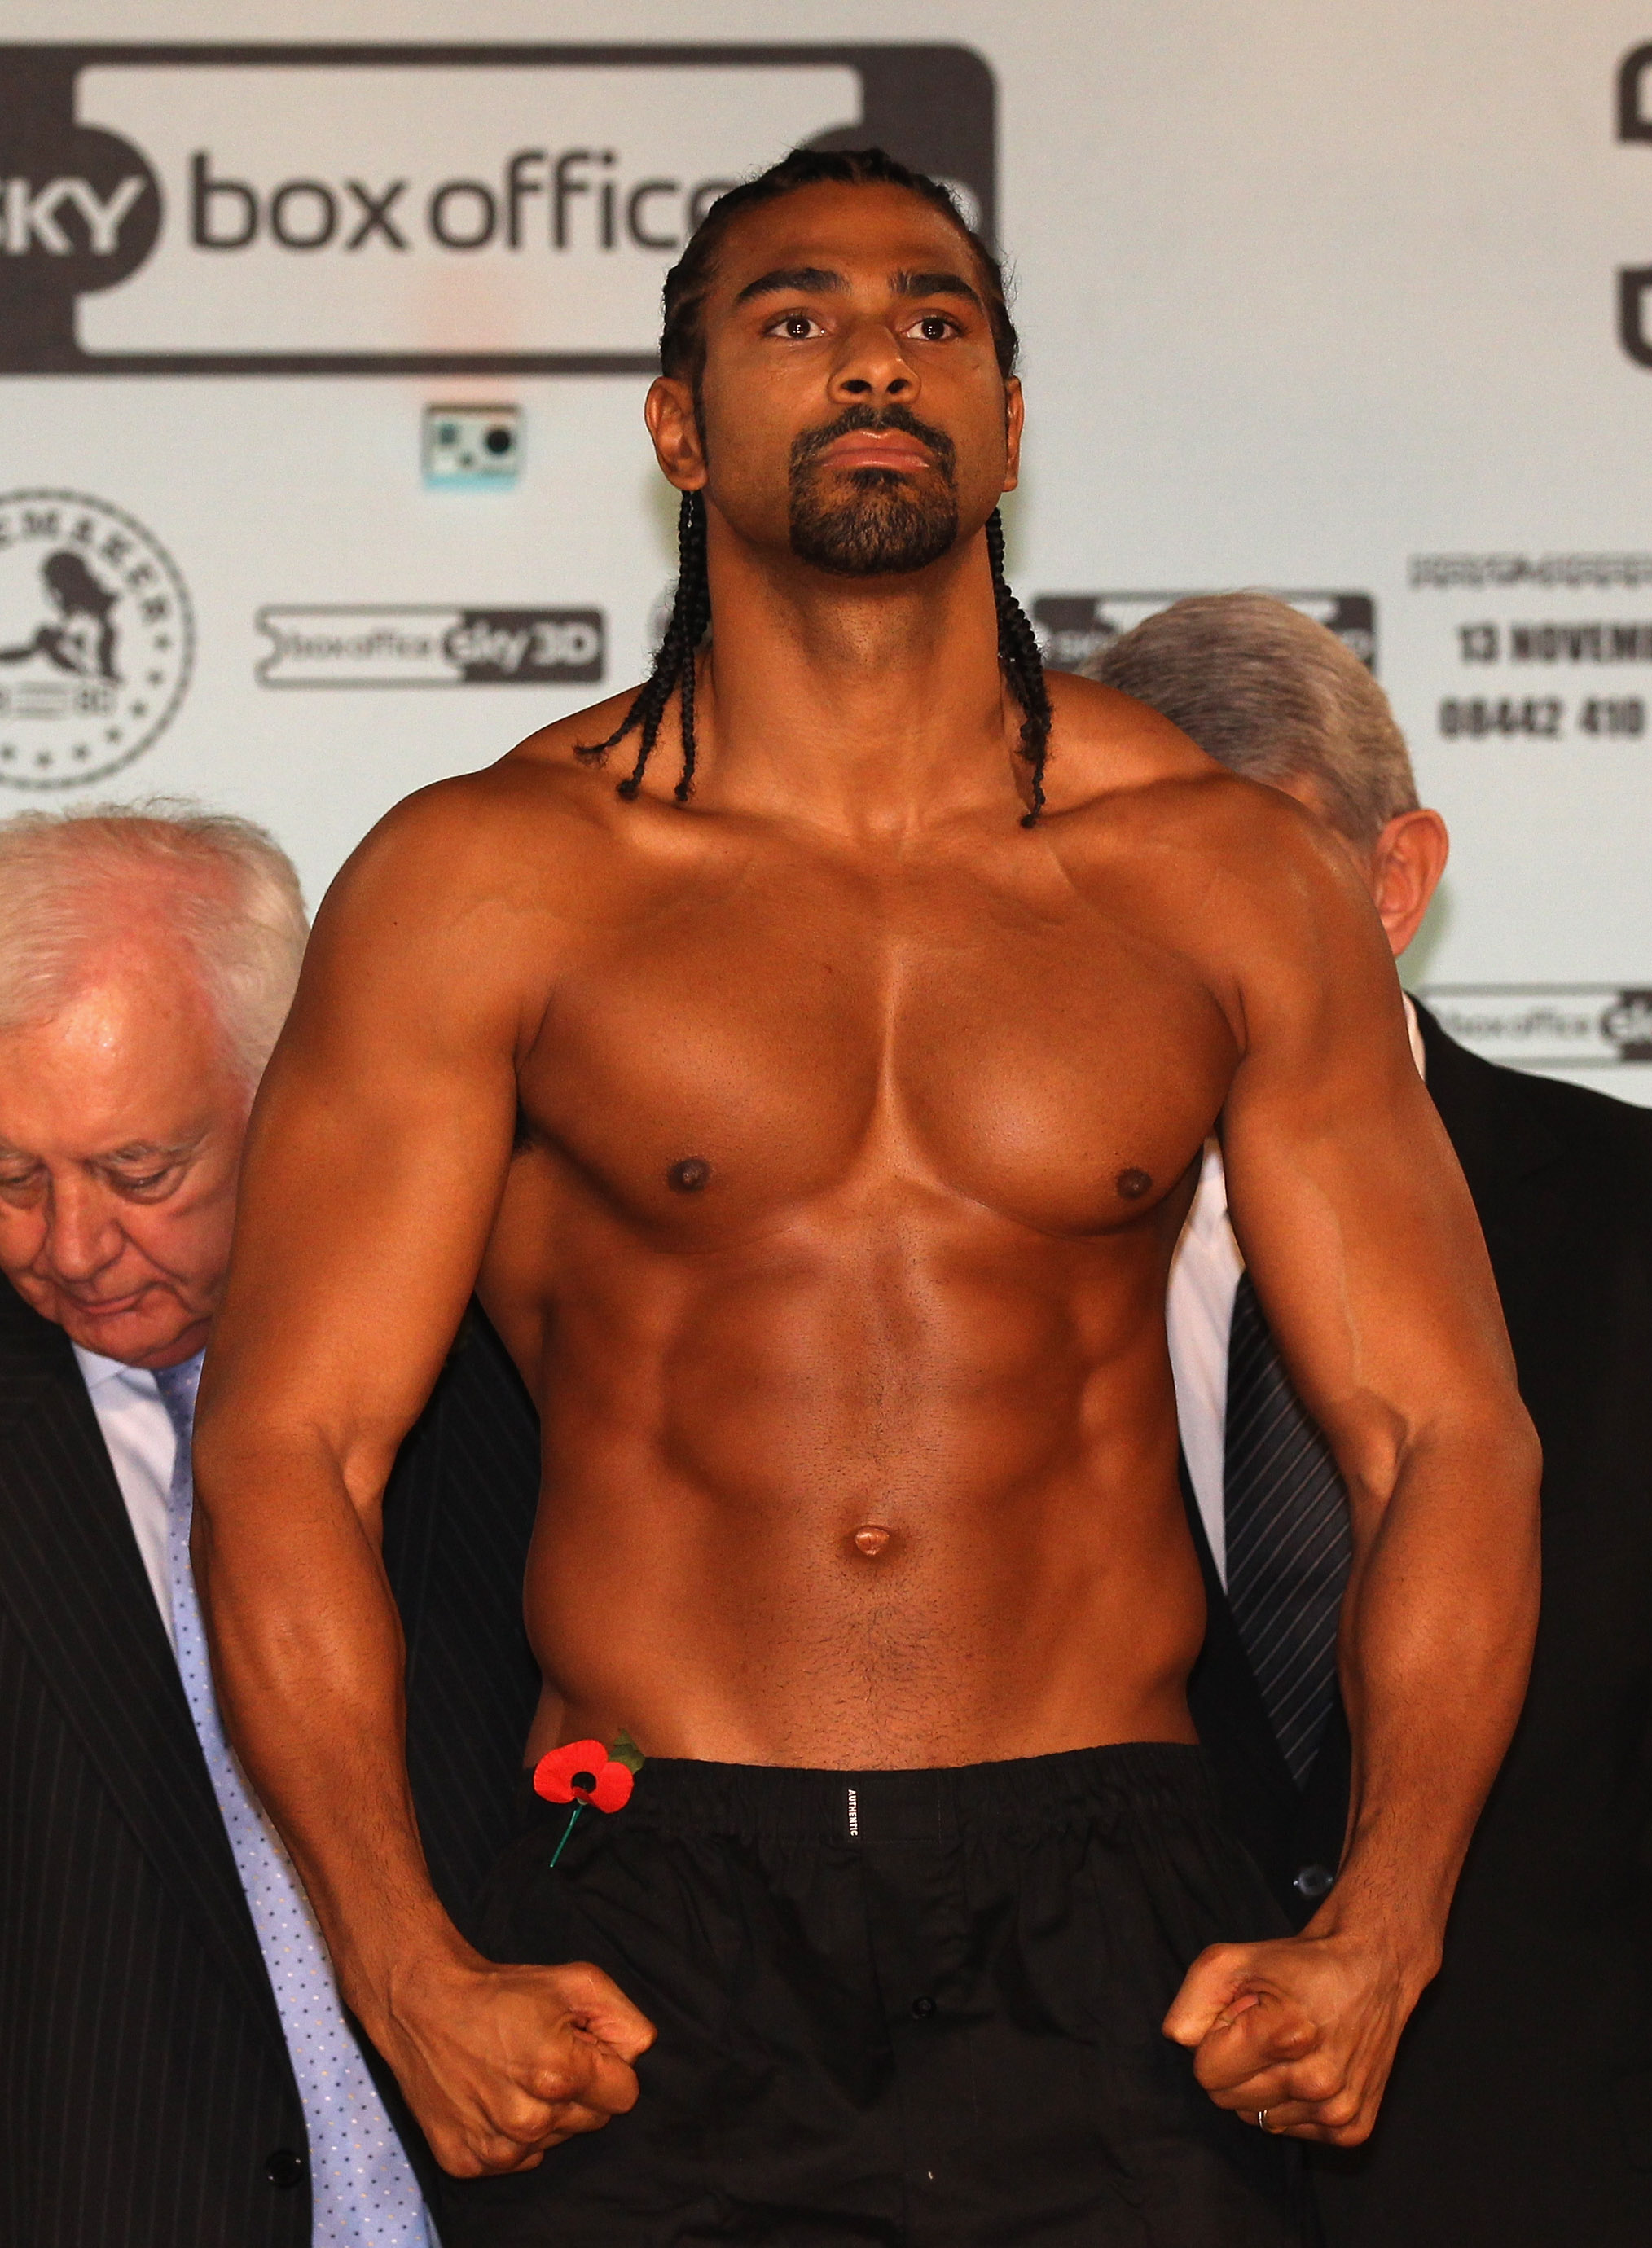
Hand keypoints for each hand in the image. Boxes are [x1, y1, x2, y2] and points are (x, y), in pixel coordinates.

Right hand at [374, 1955, 655, 2175]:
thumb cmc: (502, 1991)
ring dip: (544, 2112)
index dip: (607, 2066)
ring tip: (514, 2072)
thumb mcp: (578, 1981)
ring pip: (555, 2140)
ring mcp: (496, 2147)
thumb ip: (625, 2021)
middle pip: (592, 2121)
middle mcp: (529, 2120)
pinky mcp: (467, 2162)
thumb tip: (638, 2057)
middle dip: (578, 2089)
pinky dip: (510, 2132)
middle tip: (543, 2054)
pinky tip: (492, 2094)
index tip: (580, 2046)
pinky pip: (517, 2158)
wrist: (423, 2004)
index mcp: (560, 2074)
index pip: (625, 2095)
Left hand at [1162, 1926, 1422, 2144]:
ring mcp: (1339, 2109)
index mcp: (1286, 2035)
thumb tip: (1182, 2045)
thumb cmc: (1299, 1964)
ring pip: (1258, 2120)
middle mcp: (1317, 2081)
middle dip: (1237, 2064)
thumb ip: (1191, 2003)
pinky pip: (1291, 2132)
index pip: (1206, 2074)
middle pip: (1229, 2101)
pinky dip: (1292, 2104)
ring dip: (1265, 2086)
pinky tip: (1310, 2068)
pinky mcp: (1354, 2129)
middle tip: (1265, 2030)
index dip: (1216, 2041)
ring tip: (1290, 2047)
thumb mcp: (1231, 1960)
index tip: (1240, 2018)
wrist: (1374, 1970)